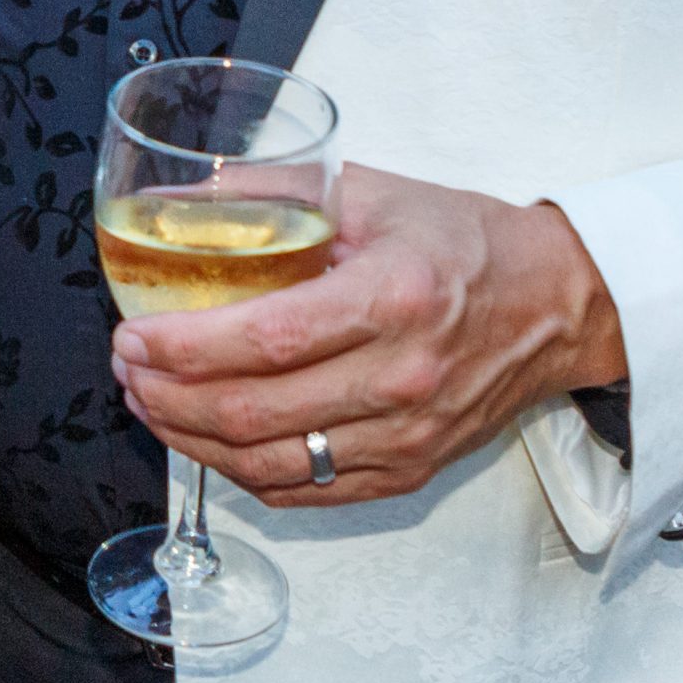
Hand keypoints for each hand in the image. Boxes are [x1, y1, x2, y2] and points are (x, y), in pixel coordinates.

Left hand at [109, 163, 624, 508]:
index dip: (184, 347)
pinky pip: (304, 492)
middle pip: (254, 412)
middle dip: (168, 396)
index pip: (266, 340)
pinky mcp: (408, 472)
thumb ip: (274, 191)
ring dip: (191, 440)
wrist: (555, 302)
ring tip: (149, 403)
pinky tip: (204, 439)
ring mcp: (407, 436)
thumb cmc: (461, 239)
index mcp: (392, 297)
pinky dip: (241, 473)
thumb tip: (178, 198)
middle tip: (126, 368)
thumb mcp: (370, 190)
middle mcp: (402, 377)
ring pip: (270, 464)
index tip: (132, 334)